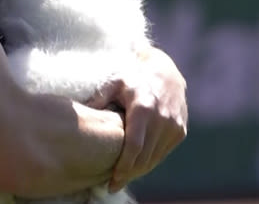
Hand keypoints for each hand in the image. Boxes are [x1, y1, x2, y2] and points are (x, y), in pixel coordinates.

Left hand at [86, 46, 187, 192]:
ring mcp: (173, 126)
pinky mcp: (179, 132)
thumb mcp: (113, 83)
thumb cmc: (132, 80)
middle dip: (128, 174)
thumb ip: (98, 99)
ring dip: (139, 171)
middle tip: (112, 184)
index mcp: (143, 108)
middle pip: (144, 157)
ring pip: (154, 159)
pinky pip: (162, 154)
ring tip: (121, 178)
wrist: (165, 75)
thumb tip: (78, 113)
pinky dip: (149, 162)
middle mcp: (162, 119)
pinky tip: (136, 167)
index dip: (123, 166)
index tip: (112, 180)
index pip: (134, 146)